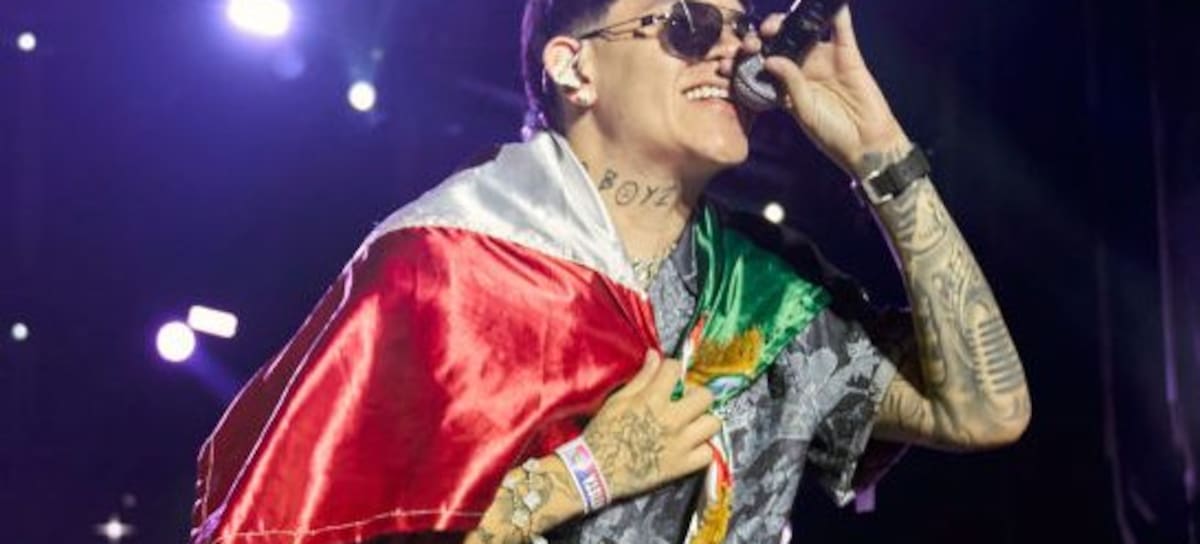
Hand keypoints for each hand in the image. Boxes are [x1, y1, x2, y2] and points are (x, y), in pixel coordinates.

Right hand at [582, 350, 720, 499]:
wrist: (596, 471)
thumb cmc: (603, 433)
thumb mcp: (618, 400)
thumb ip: (642, 378)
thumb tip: (655, 356)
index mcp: (653, 400)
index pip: (675, 370)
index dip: (672, 368)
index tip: (668, 375)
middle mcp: (671, 420)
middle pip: (704, 396)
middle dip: (695, 394)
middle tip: (684, 401)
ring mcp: (680, 444)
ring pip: (713, 423)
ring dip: (703, 421)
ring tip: (691, 424)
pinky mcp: (681, 466)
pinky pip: (708, 454)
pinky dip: (702, 450)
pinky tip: (691, 447)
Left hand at [753, 7, 911, 177]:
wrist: (866, 143)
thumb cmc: (832, 135)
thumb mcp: (805, 112)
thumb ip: (790, 85)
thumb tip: (771, 60)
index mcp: (786, 85)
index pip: (762, 64)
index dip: (747, 58)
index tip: (733, 58)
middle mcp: (803, 69)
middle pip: (780, 43)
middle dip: (764, 37)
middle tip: (757, 39)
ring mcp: (824, 59)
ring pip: (804, 32)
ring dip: (790, 22)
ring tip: (776, 25)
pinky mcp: (847, 54)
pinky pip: (841, 29)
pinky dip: (835, 13)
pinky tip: (826, 4)